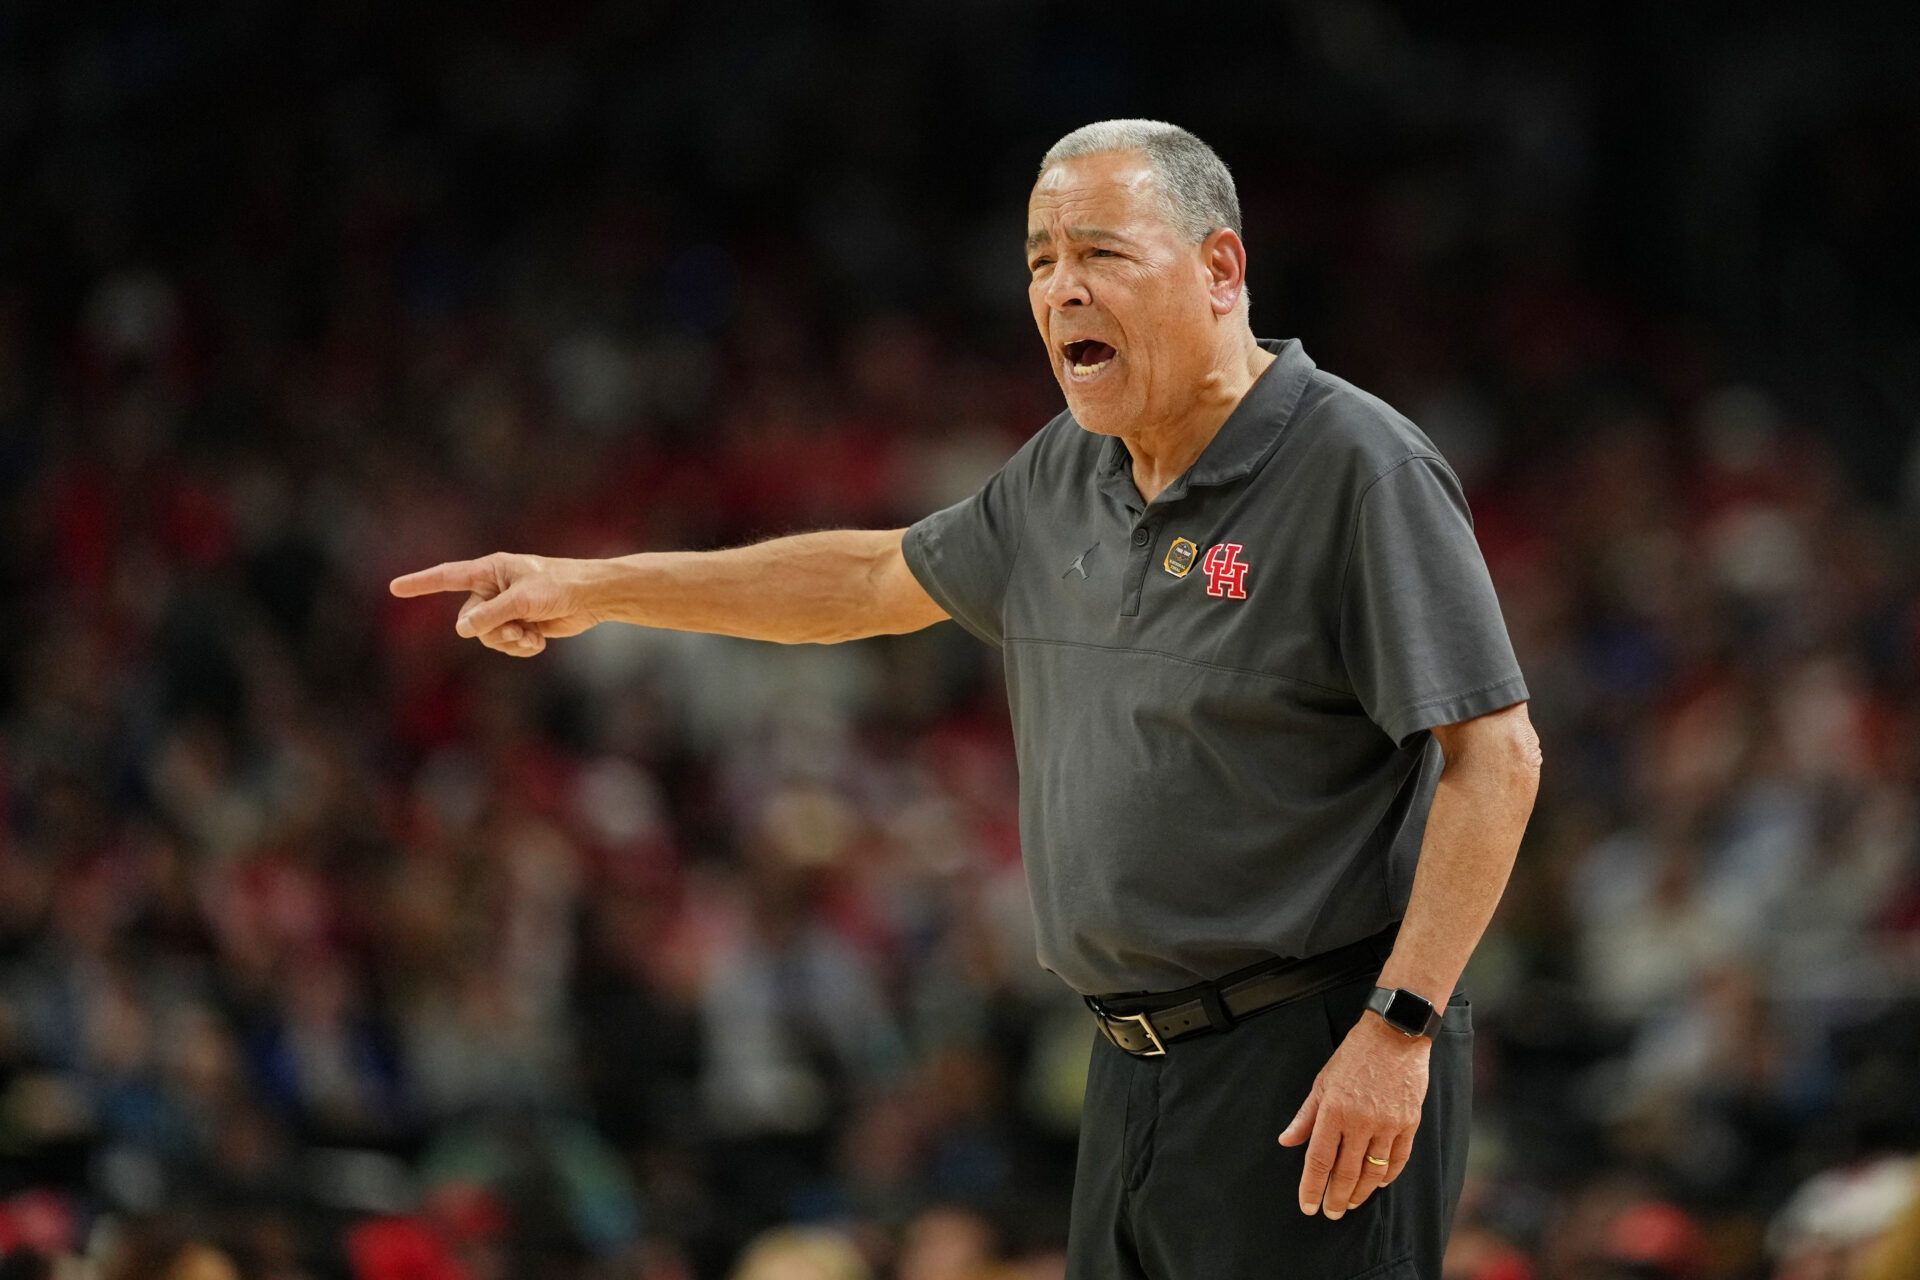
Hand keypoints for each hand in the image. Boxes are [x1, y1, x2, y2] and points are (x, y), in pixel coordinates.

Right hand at [389, 552, 603, 656]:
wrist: (593, 598)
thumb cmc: (561, 586)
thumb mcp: (523, 599)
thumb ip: (491, 614)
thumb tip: (462, 629)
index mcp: (490, 571)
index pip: (448, 577)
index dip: (421, 584)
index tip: (394, 588)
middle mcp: (494, 589)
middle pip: (470, 620)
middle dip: (493, 630)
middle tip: (519, 627)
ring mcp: (506, 608)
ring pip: (487, 637)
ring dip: (509, 641)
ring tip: (531, 634)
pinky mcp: (520, 624)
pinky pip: (506, 645)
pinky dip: (522, 647)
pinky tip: (539, 639)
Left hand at [1276, 1011, 1428, 1217]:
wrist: (1394, 1035)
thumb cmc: (1353, 1056)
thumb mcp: (1322, 1082)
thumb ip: (1305, 1117)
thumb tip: (1286, 1142)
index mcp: (1334, 1110)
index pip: (1320, 1159)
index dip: (1312, 1187)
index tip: (1308, 1206)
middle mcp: (1361, 1121)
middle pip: (1346, 1172)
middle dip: (1336, 1197)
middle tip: (1331, 1213)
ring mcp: (1388, 1123)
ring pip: (1374, 1171)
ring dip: (1361, 1192)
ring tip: (1350, 1203)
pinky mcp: (1410, 1122)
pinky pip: (1399, 1158)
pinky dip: (1388, 1175)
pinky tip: (1378, 1184)